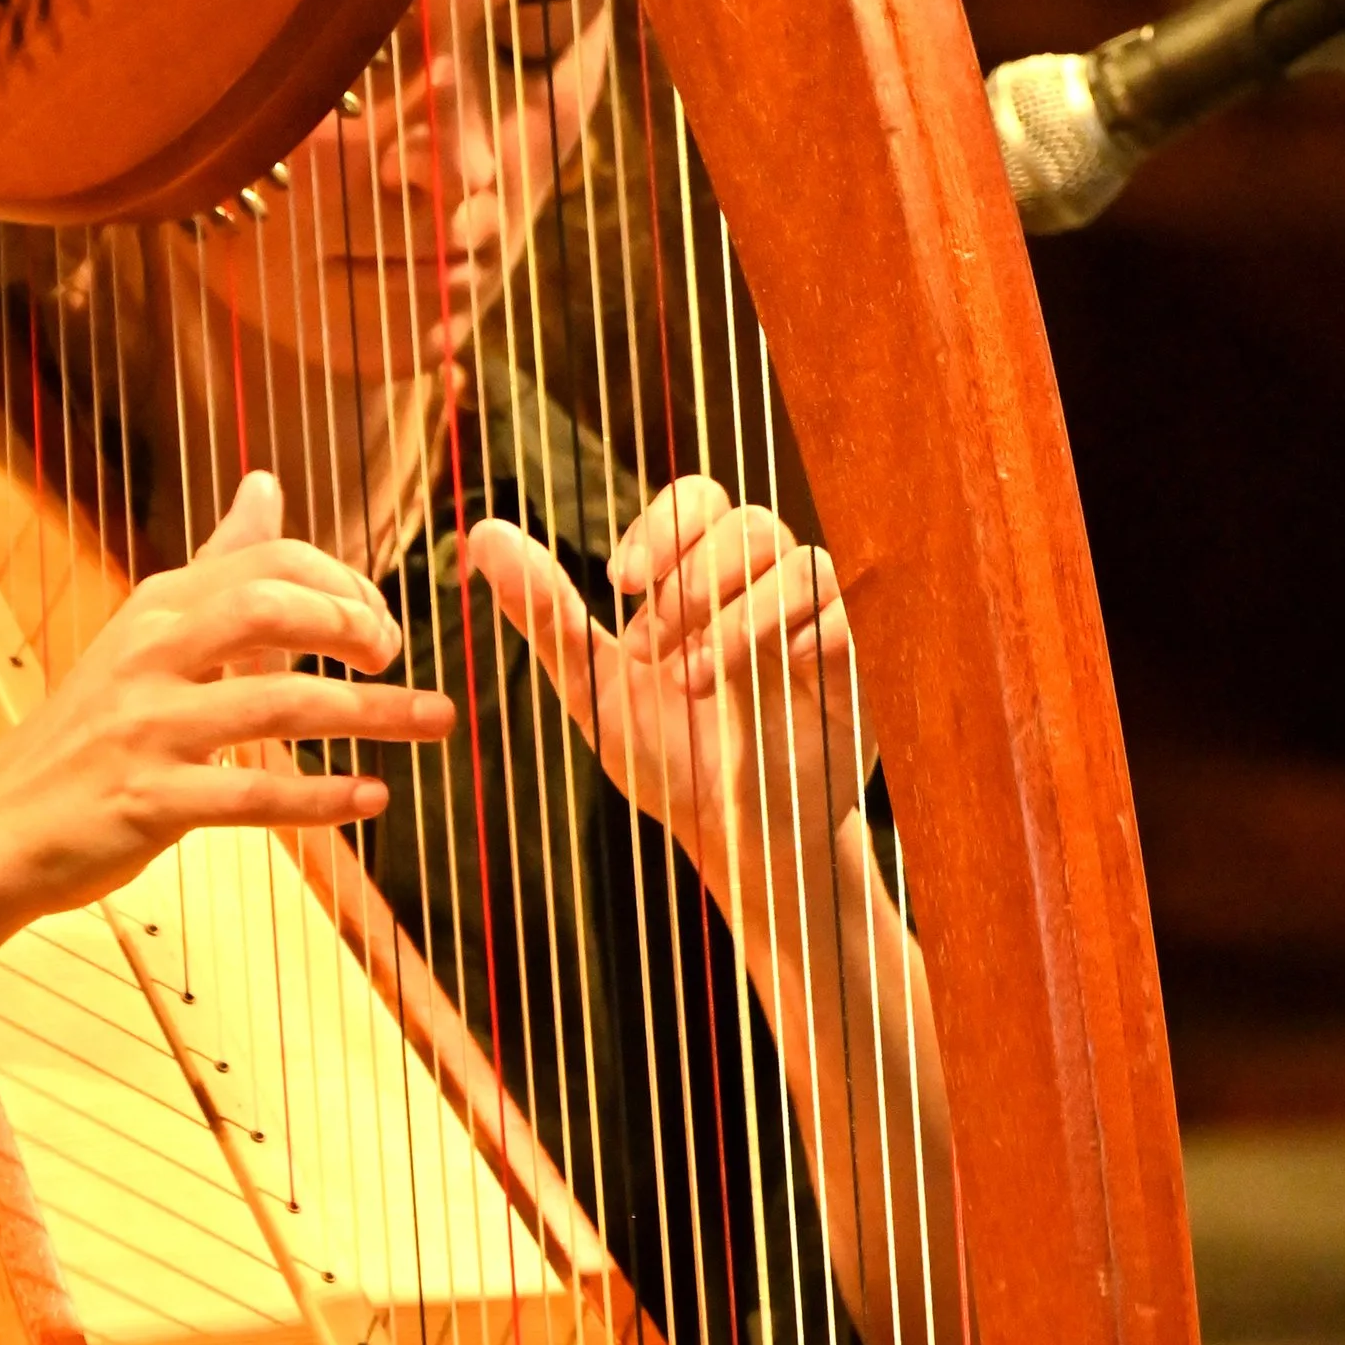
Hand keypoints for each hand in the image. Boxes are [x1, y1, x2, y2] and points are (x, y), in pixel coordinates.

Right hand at [0, 470, 452, 931]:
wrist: (0, 823)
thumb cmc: (92, 728)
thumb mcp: (147, 633)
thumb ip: (217, 565)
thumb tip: (266, 483)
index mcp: (159, 607)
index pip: (269, 561)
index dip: (342, 583)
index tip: (382, 621)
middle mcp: (149, 655)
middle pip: (269, 609)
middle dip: (351, 625)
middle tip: (396, 654)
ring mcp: (146, 728)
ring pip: (276, 703)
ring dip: (371, 713)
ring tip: (436, 721)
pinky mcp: (148, 801)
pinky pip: (252, 795)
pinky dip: (322, 796)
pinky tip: (373, 797)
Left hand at [467, 477, 862, 947]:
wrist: (736, 844)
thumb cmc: (672, 761)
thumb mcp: (595, 689)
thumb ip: (547, 614)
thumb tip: (482, 535)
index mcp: (710, 580)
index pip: (700, 500)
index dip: (663, 526)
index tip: (620, 582)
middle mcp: (768, 589)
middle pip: (752, 523)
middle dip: (696, 577)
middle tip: (652, 646)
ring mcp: (820, 625)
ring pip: (802, 564)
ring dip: (740, 615)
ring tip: (696, 679)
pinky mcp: (861, 669)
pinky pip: (853, 616)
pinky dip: (810, 632)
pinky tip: (768, 676)